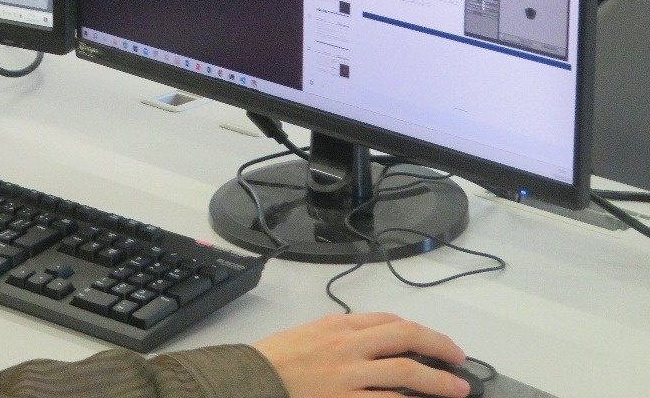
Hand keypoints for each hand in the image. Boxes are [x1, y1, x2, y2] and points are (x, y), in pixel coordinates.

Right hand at [253, 313, 468, 397]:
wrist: (251, 380)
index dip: (419, 331)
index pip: (389, 321)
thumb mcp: (308, 335)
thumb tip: (371, 342)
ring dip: (439, 381)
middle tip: (459, 358)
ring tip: (458, 389)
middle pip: (406, 338)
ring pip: (407, 373)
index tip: (433, 342)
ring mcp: (350, 376)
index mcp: (338, 326)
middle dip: (439, 346)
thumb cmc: (275, 360)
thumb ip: (340, 336)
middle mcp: (348, 346)